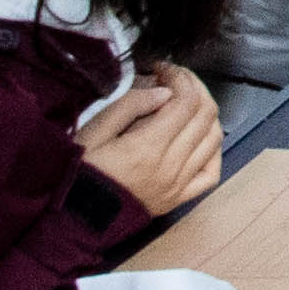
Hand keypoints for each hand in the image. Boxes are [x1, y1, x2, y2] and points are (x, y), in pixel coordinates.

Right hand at [74, 62, 226, 216]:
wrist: (74, 220)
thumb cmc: (80, 172)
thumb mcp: (94, 132)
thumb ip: (130, 107)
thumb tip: (165, 92)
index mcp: (148, 147)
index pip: (186, 101)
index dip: (180, 76)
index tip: (163, 69)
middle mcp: (171, 166)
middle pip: (205, 115)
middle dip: (195, 88)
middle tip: (176, 80)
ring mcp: (178, 185)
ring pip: (214, 140)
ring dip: (207, 114)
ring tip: (188, 104)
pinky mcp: (178, 199)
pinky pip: (211, 174)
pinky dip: (213, 151)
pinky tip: (200, 139)